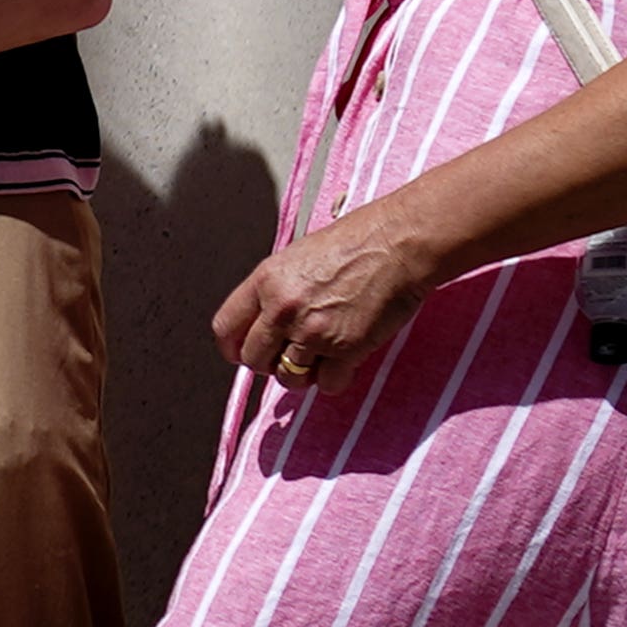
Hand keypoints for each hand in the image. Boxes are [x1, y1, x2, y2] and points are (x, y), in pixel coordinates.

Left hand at [214, 207, 435, 393]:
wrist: (400, 243)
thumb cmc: (357, 242)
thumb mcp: (298, 257)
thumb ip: (275, 292)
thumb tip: (264, 326)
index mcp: (266, 281)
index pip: (226, 328)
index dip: (234, 346)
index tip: (245, 352)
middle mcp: (283, 309)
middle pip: (255, 360)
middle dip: (270, 362)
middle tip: (291, 353)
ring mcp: (313, 332)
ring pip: (289, 378)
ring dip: (304, 373)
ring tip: (322, 354)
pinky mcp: (345, 349)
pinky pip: (327, 384)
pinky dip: (336, 378)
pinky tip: (346, 358)